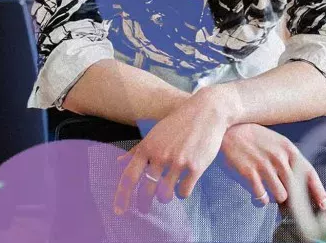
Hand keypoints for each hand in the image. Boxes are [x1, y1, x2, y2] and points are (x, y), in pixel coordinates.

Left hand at [113, 88, 230, 214]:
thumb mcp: (155, 134)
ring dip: (164, 198)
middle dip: (144, 204)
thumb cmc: (178, 123)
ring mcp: (179, 162)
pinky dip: (181, 194)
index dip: (122, 197)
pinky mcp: (196, 167)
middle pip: (146, 190)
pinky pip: (184, 191)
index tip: (119, 212)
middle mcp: (161, 155)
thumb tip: (119, 161)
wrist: (206, 112)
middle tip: (143, 210)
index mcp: (148, 147)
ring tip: (165, 196)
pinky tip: (182, 188)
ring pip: (165, 194)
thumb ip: (137, 150)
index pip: (129, 177)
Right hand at [219, 123, 325, 209]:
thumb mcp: (277, 143)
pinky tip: (259, 193)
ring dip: (276, 198)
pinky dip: (261, 199)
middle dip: (294, 200)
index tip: (323, 205)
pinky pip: (261, 196)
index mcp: (289, 150)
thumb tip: (297, 184)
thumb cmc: (254, 137)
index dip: (318, 192)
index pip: (310, 174)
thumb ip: (288, 161)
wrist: (229, 128)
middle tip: (290, 205)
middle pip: (296, 189)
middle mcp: (279, 158)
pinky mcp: (249, 173)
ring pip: (280, 195)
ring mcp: (264, 166)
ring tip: (269, 191)